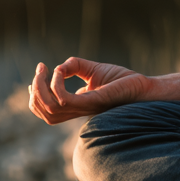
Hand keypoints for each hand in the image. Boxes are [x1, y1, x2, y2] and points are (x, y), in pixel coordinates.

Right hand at [28, 57, 151, 124]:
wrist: (144, 86)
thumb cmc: (122, 80)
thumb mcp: (93, 70)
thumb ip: (74, 66)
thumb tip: (58, 68)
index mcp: (76, 106)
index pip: (48, 112)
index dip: (36, 97)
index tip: (38, 75)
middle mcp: (78, 111)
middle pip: (46, 114)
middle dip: (35, 93)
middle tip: (39, 70)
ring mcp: (85, 108)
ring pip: (51, 109)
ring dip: (41, 89)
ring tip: (44, 71)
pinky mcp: (94, 102)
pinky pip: (65, 100)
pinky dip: (56, 85)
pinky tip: (59, 72)